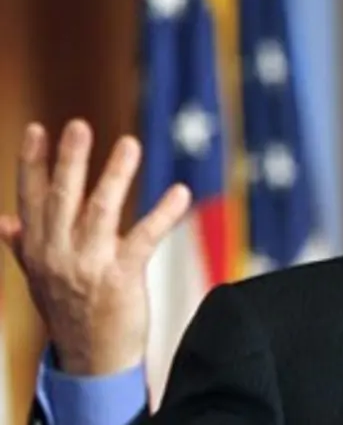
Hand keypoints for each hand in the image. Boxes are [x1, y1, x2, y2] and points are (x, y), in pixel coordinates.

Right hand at [0, 119, 190, 374]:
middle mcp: (58, 255)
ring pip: (100, 211)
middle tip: (78, 126)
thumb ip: (23, 246)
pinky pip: (144, 238)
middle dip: (69, 161)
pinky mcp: (121, 278)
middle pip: (62, 199)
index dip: (33, 163)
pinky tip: (180, 192)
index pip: (31, 199)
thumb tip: (3, 220)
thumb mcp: (38, 279)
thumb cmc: (70, 313)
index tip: (37, 129)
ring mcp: (89, 266)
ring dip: (115, 176)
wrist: (91, 361)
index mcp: (37, 250)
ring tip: (130, 144)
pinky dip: (163, 213)